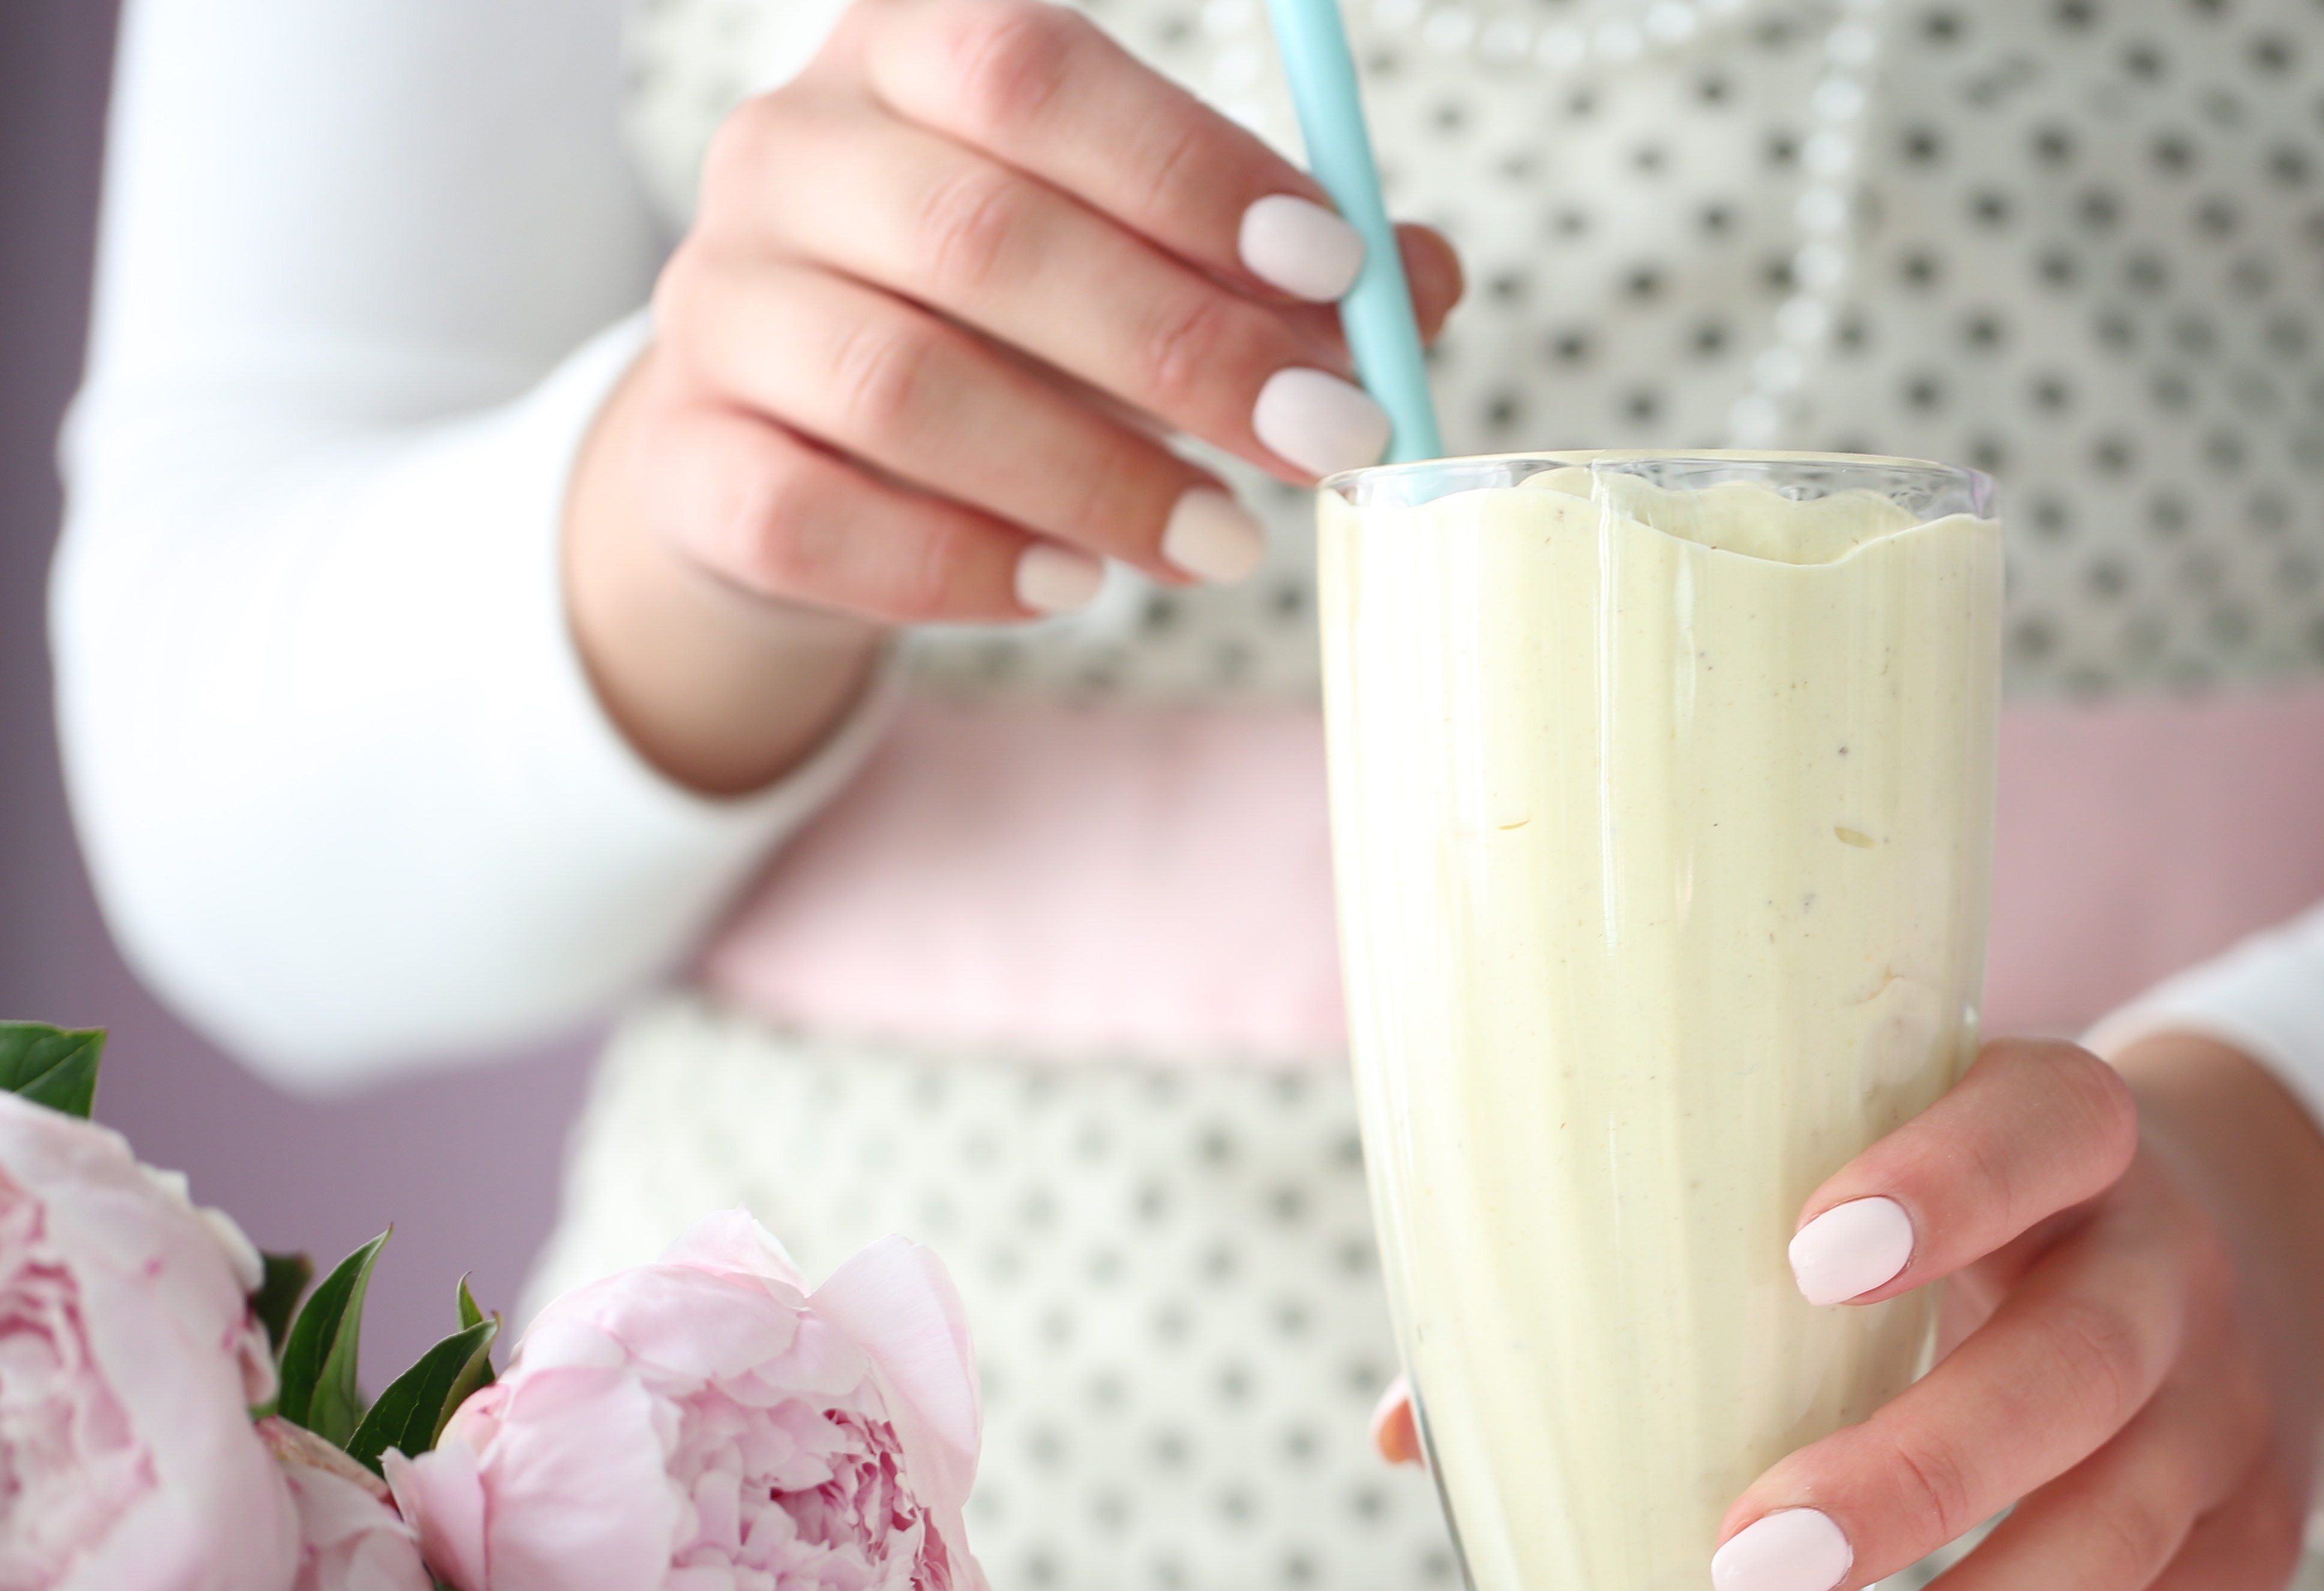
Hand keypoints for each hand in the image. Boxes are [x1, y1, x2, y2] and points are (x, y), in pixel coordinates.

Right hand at [566, 0, 1461, 792]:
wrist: (797, 443)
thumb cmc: (1005, 327)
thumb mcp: (1139, 261)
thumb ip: (1279, 266)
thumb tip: (1423, 285)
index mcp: (904, 52)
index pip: (1031, 69)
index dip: (1190, 172)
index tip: (1337, 273)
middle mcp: (787, 152)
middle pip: (980, 236)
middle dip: (1184, 352)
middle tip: (1327, 442)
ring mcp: (717, 305)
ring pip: (899, 386)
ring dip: (1093, 479)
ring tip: (1228, 544)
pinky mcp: (685, 458)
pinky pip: (811, 517)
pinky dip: (961, 565)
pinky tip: (1073, 589)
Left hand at [1708, 1035, 2323, 1590]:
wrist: (2236, 1253)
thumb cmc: (1981, 1229)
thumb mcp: (1890, 1173)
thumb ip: (1704, 1248)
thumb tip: (1436, 1417)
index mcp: (2080, 1136)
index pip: (2043, 1127)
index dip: (1948, 1187)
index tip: (1807, 1259)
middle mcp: (2173, 1266)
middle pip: (2078, 1367)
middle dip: (1916, 1478)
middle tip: (1748, 1565)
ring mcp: (2225, 1415)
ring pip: (2115, 1540)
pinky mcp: (2243, 1552)